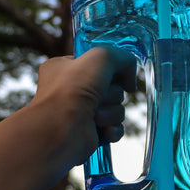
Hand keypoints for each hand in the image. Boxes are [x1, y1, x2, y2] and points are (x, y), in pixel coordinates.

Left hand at [31, 47, 136, 166]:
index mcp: (66, 68)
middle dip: (112, 95)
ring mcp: (82, 112)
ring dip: (112, 112)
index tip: (112, 76)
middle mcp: (73, 90)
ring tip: (95, 117)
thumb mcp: (101, 56)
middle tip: (98, 98)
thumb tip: (130, 82)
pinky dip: (113, 129)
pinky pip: (115, 127)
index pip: (100, 64)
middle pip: (113, 87)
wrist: (59, 130)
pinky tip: (104, 130)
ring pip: (116, 108)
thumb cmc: (71, 90)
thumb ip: (123, 57)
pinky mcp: (91, 133)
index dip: (110, 70)